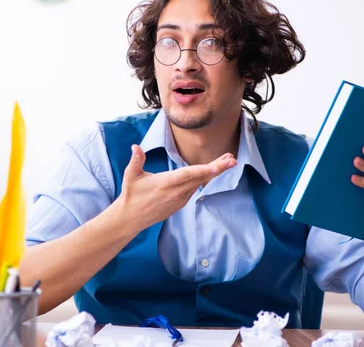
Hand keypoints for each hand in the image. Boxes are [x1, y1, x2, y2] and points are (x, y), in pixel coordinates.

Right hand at [117, 144, 235, 230]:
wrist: (131, 217)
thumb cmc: (131, 194)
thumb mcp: (131, 175)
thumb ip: (136, 160)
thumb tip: (135, 146)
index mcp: (165, 183)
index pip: (188, 174)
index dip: (204, 169)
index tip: (219, 166)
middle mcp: (176, 192)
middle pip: (201, 178)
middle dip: (218, 168)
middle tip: (232, 159)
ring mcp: (179, 199)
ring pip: (200, 183)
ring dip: (214, 172)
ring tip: (227, 161)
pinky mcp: (180, 203)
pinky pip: (195, 189)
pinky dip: (205, 179)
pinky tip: (212, 171)